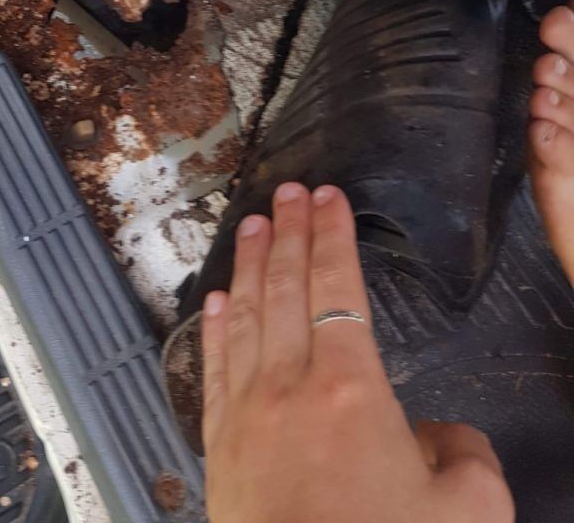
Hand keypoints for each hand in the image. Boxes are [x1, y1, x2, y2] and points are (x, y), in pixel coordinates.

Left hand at [202, 183, 513, 522]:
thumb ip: (464, 455)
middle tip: (286, 190)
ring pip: (244, 316)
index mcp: (351, 388)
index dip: (332, 236)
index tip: (327, 197)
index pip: (336, 287)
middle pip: (284, 287)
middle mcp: (290, 385)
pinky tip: (212, 300)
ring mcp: (246, 412)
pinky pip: (214, 368)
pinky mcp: (220, 446)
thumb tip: (436, 434)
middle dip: (287, 232)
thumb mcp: (468, 512)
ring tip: (248, 222)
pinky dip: (212, 326)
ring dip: (246, 264)